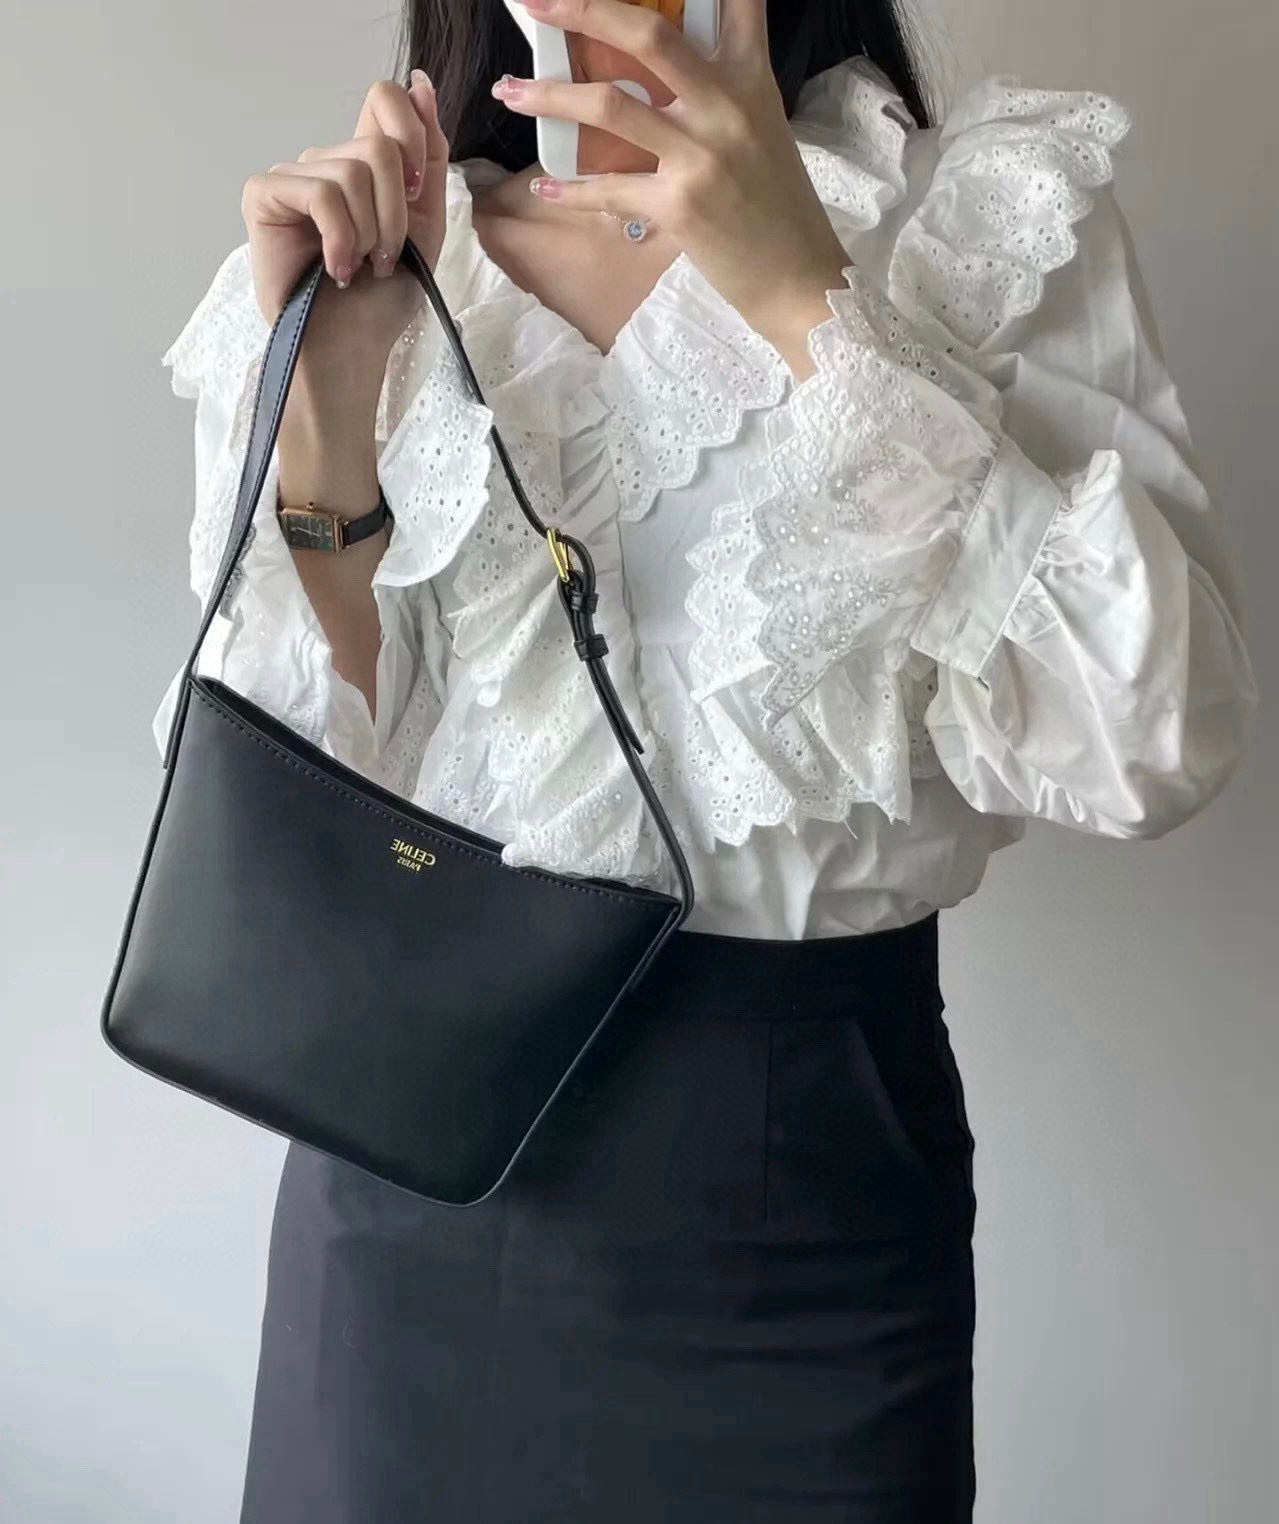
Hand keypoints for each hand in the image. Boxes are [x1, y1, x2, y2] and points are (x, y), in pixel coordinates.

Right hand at [240, 71, 448, 385]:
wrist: (351, 348)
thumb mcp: (425, 225)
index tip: (414, 193)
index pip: (384, 98)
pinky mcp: (264, 196)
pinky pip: (320, 192)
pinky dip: (339, 238)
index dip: (411, 136)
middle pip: (378, 146)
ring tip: (357, 267)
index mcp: (363, 166)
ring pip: (352, 172)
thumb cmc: (382, 300)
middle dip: (395, 215)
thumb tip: (421, 83)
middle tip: (383, 257)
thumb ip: (427, 158)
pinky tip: (333, 269)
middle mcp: (326, 163)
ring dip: (368, 234)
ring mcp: (293, 178)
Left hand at [492, 0, 851, 369]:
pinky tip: (544, 186)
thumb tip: (656, 77)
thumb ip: (716, 93)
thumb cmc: (776, 207)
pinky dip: (570, 190)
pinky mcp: (678, 206)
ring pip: (609, 106)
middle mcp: (724, 107)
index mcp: (749, 80)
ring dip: (548, 96)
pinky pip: (608, 189)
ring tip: (509, 92)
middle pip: (647, 34)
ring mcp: (699, 156)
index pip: (732, 1)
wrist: (797, 277)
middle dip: (584, 10)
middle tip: (537, 2)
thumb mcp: (762, 130)